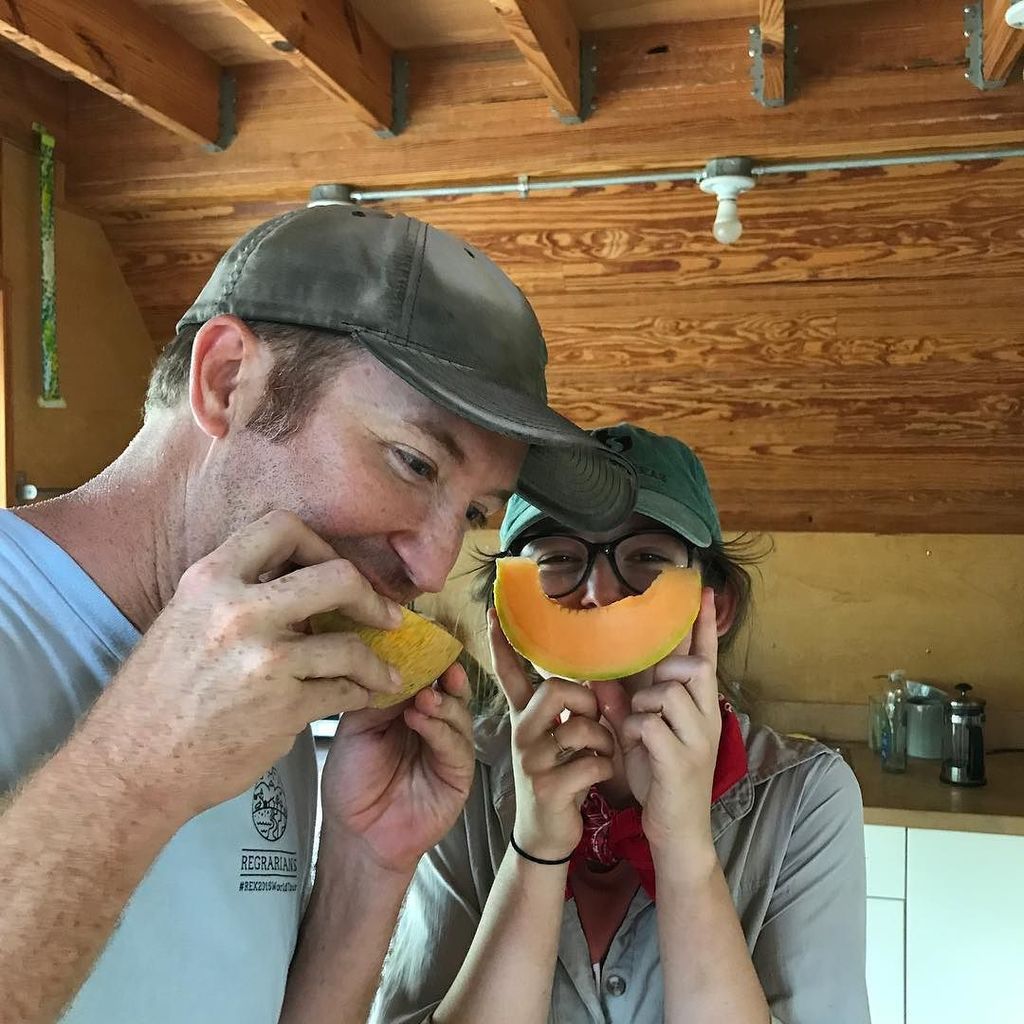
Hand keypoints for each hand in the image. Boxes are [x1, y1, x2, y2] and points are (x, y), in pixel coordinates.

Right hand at [82, 510, 404, 820]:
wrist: (129, 767)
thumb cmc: (156, 697)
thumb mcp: (185, 620)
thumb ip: (238, 595)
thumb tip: (299, 581)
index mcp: (210, 580)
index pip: (284, 526)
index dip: (321, 544)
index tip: (334, 569)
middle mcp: (239, 611)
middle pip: (337, 576)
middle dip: (370, 596)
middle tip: (384, 614)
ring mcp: (264, 660)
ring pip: (350, 645)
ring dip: (376, 662)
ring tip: (386, 672)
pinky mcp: (283, 708)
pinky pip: (342, 692)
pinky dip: (359, 694)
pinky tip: (362, 696)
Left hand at [320, 662, 474, 873]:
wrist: (355, 835)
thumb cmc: (352, 783)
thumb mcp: (357, 728)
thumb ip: (378, 697)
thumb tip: (394, 662)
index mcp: (407, 710)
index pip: (425, 676)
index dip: (426, 658)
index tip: (424, 637)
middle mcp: (432, 724)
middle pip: (449, 690)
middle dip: (445, 674)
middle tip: (437, 662)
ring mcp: (447, 748)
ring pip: (459, 714)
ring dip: (443, 702)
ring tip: (424, 696)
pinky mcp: (458, 774)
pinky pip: (456, 745)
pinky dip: (439, 729)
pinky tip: (420, 720)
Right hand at [489, 609, 614, 860]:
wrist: (546, 833)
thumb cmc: (560, 776)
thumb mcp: (558, 738)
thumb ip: (568, 709)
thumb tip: (594, 678)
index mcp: (524, 717)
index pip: (508, 673)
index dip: (501, 643)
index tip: (493, 610)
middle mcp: (522, 733)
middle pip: (556, 689)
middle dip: (586, 701)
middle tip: (592, 719)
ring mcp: (532, 761)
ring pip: (580, 727)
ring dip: (604, 741)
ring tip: (601, 754)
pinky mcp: (548, 787)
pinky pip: (592, 762)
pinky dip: (606, 768)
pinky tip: (598, 777)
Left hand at [600, 588, 721, 852]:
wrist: (678, 832)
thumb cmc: (661, 779)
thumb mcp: (642, 735)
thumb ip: (627, 703)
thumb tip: (601, 675)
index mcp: (699, 708)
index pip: (705, 656)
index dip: (703, 624)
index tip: (703, 590)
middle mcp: (706, 718)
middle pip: (686, 667)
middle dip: (660, 671)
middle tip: (645, 694)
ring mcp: (696, 739)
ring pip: (666, 692)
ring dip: (642, 704)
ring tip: (638, 727)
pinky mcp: (680, 760)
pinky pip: (650, 724)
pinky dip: (634, 731)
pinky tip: (636, 747)